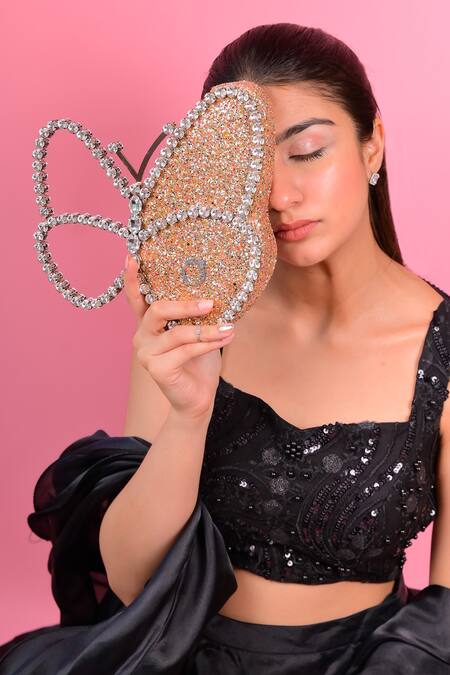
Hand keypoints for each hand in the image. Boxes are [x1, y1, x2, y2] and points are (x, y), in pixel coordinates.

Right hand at [124, 255, 234, 419]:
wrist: (198, 398)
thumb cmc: (199, 362)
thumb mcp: (199, 331)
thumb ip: (199, 313)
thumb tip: (220, 288)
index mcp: (149, 324)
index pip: (136, 297)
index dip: (133, 278)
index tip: (132, 256)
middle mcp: (142, 336)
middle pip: (157, 309)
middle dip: (185, 304)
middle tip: (209, 303)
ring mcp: (146, 353)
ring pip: (178, 332)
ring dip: (208, 329)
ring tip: (229, 328)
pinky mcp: (156, 369)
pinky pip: (186, 350)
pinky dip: (208, 343)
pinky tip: (226, 339)